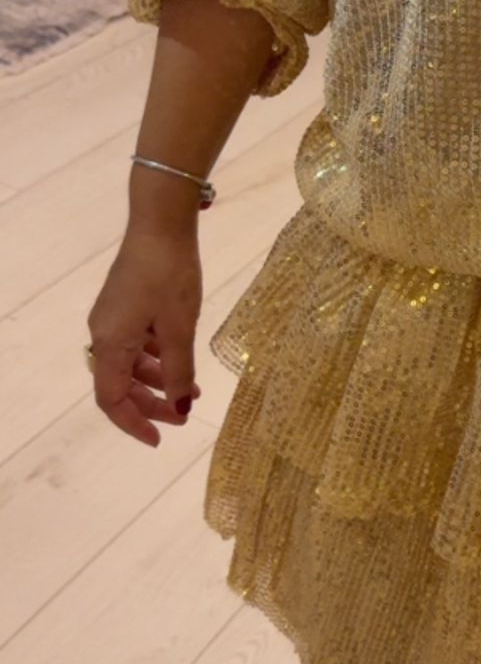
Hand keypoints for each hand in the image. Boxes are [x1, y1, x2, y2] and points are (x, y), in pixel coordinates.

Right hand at [86, 229, 203, 447]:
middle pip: (121, 384)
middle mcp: (104, 334)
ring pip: (131, 364)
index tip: (159, 439)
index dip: (133, 423)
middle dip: (152, 404)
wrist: (160, 224)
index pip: (112, 399)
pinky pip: (136, 343)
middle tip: (184, 416)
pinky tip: (182, 359)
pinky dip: (158, 358)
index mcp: (111, 344)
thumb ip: (179, 372)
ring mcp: (113, 318)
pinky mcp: (125, 304)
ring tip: (193, 389)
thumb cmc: (169, 276)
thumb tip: (180, 407)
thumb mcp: (180, 329)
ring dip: (159, 381)